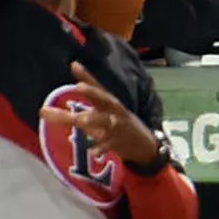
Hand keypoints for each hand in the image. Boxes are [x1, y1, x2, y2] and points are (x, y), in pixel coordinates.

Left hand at [41, 61, 161, 167]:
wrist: (145, 145)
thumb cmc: (119, 124)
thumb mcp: (106, 109)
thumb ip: (89, 95)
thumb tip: (73, 69)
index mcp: (110, 103)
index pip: (98, 87)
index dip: (87, 76)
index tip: (74, 66)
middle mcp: (114, 111)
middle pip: (103, 99)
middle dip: (92, 92)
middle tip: (78, 86)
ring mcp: (117, 126)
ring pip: (104, 121)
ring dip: (93, 119)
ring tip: (81, 120)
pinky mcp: (119, 142)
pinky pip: (109, 144)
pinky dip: (101, 148)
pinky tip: (93, 152)